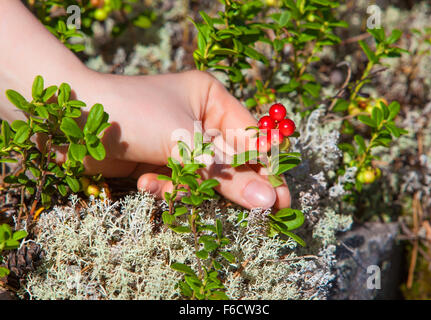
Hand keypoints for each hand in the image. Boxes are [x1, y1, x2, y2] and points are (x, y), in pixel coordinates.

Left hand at [67, 70, 290, 209]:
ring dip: (188, 186)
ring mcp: (180, 142)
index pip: (252, 138)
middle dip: (233, 185)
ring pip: (206, 178)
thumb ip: (227, 174)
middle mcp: (199, 119)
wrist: (71, 120)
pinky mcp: (162, 162)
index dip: (269, 169)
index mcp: (212, 100)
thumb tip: (268, 199)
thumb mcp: (185, 142)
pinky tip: (147, 181)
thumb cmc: (133, 115)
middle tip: (260, 211)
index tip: (283, 199)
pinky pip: (181, 184)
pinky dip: (167, 188)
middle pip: (233, 161)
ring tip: (164, 181)